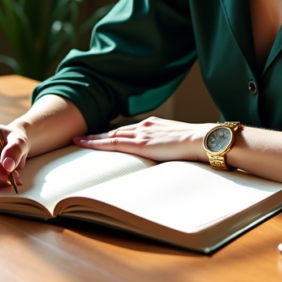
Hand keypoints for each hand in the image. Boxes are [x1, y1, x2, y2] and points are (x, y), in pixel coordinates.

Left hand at [73, 117, 209, 162]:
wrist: (204, 139)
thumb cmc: (198, 144)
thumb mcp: (180, 143)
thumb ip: (170, 147)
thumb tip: (169, 156)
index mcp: (154, 125)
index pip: (129, 129)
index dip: (113, 133)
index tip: (101, 136)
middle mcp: (144, 126)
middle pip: (115, 131)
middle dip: (98, 135)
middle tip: (82, 138)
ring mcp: (141, 134)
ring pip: (110, 135)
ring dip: (93, 139)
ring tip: (77, 141)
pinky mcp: (139, 144)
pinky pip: (111, 143)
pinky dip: (95, 143)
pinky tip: (83, 143)